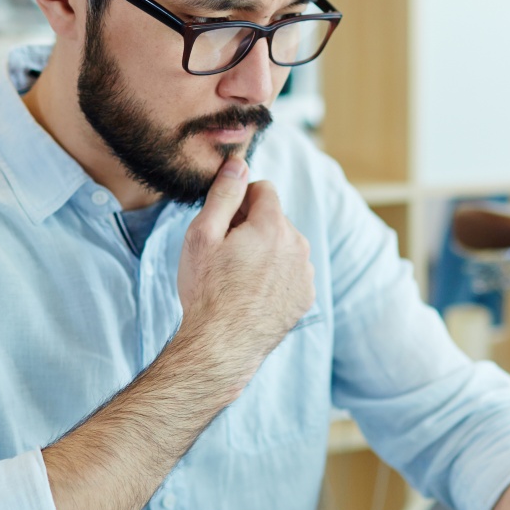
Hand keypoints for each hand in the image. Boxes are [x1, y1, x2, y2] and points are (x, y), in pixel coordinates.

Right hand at [177, 158, 314, 393]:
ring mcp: (306, 273)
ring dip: (266, 251)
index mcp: (273, 226)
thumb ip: (224, 195)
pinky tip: (253, 293)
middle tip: (226, 255)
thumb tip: (240, 163)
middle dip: (253, 227)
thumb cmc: (206, 291)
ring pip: (284, 245)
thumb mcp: (202, 236)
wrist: (222, 345)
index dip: (240, 201)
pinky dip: (276, 275)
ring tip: (239, 278)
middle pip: (275, 218)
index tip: (224, 223)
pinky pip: (292, 271)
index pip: (264, 189)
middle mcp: (298, 246)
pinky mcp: (306, 296)